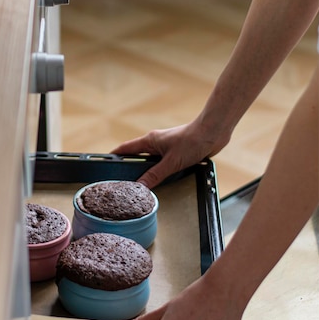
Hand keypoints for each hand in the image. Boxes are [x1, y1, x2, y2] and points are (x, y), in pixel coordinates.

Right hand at [111, 120, 228, 188]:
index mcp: (149, 141)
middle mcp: (156, 143)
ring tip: (139, 185)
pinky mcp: (177, 152)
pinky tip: (160, 181)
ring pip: (150, 161)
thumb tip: (140, 187)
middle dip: (129, 167)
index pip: (126, 149)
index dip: (115, 156)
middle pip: (136, 156)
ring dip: (146, 171)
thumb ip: (155, 175)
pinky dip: (158, 171)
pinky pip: (162, 163)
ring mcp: (166, 147)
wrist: (213, 132)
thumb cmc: (192, 141)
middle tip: (121, 181)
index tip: (105, 164)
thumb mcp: (171, 162)